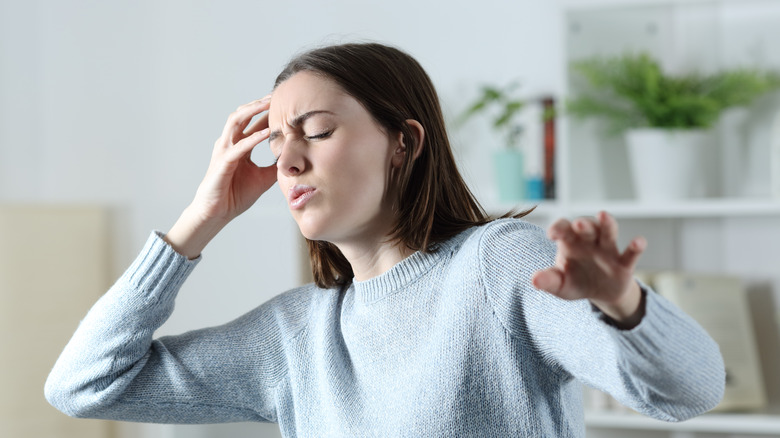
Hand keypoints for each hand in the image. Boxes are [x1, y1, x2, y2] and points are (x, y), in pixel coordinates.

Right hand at [165, 97, 275, 257]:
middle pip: (242, 115)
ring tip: (268, 104)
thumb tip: (294, 160)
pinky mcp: (222, 163)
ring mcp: (224, 151)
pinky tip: (266, 133)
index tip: (285, 103)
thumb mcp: (264, 178)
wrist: (217, 214)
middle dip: (259, 104)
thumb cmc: (235, 195)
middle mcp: (229, 144)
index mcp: (239, 146)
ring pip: (235, 122)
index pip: (253, 123)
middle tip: (277, 95)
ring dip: (252, 112)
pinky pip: (238, 147)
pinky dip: (252, 138)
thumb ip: (276, 166)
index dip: (267, 112)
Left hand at [532, 211, 646, 327]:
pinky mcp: (624, 264)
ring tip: (604, 215)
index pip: (563, 228)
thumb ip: (549, 281)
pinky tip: (639, 242)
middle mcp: (589, 242)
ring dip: (607, 224)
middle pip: (587, 227)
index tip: (552, 235)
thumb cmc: (576, 282)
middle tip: (579, 225)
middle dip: (583, 225)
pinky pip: (630, 254)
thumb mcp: (560, 285)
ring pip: (608, 232)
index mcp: (570, 242)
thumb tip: (533, 280)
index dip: (558, 228)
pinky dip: (635, 247)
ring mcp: (608, 250)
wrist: (601, 294)